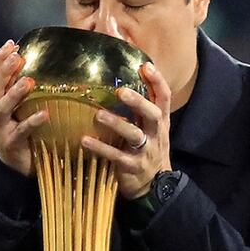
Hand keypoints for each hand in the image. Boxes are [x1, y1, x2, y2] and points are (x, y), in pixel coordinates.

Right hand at [0, 39, 48, 176]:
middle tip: (18, 57)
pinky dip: (32, 121)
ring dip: (15, 93)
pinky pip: (20, 131)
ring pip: (3, 108)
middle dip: (5, 71)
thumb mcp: (16, 107)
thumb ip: (18, 88)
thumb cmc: (19, 129)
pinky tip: (45, 114)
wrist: (15, 164)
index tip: (12, 44)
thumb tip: (29, 60)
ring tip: (29, 81)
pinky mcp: (10, 144)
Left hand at [82, 62, 171, 199]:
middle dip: (138, 102)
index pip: (164, 97)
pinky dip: (101, 148)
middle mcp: (156, 133)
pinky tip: (85, 141)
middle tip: (121, 92)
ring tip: (98, 115)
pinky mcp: (132, 166)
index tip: (145, 65)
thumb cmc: (149, 148)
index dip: (157, 81)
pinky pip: (116, 156)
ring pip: (134, 135)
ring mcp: (146, 151)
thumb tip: (124, 82)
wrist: (155, 184)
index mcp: (161, 121)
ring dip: (116, 124)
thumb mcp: (152, 128)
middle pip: (153, 114)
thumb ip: (142, 108)